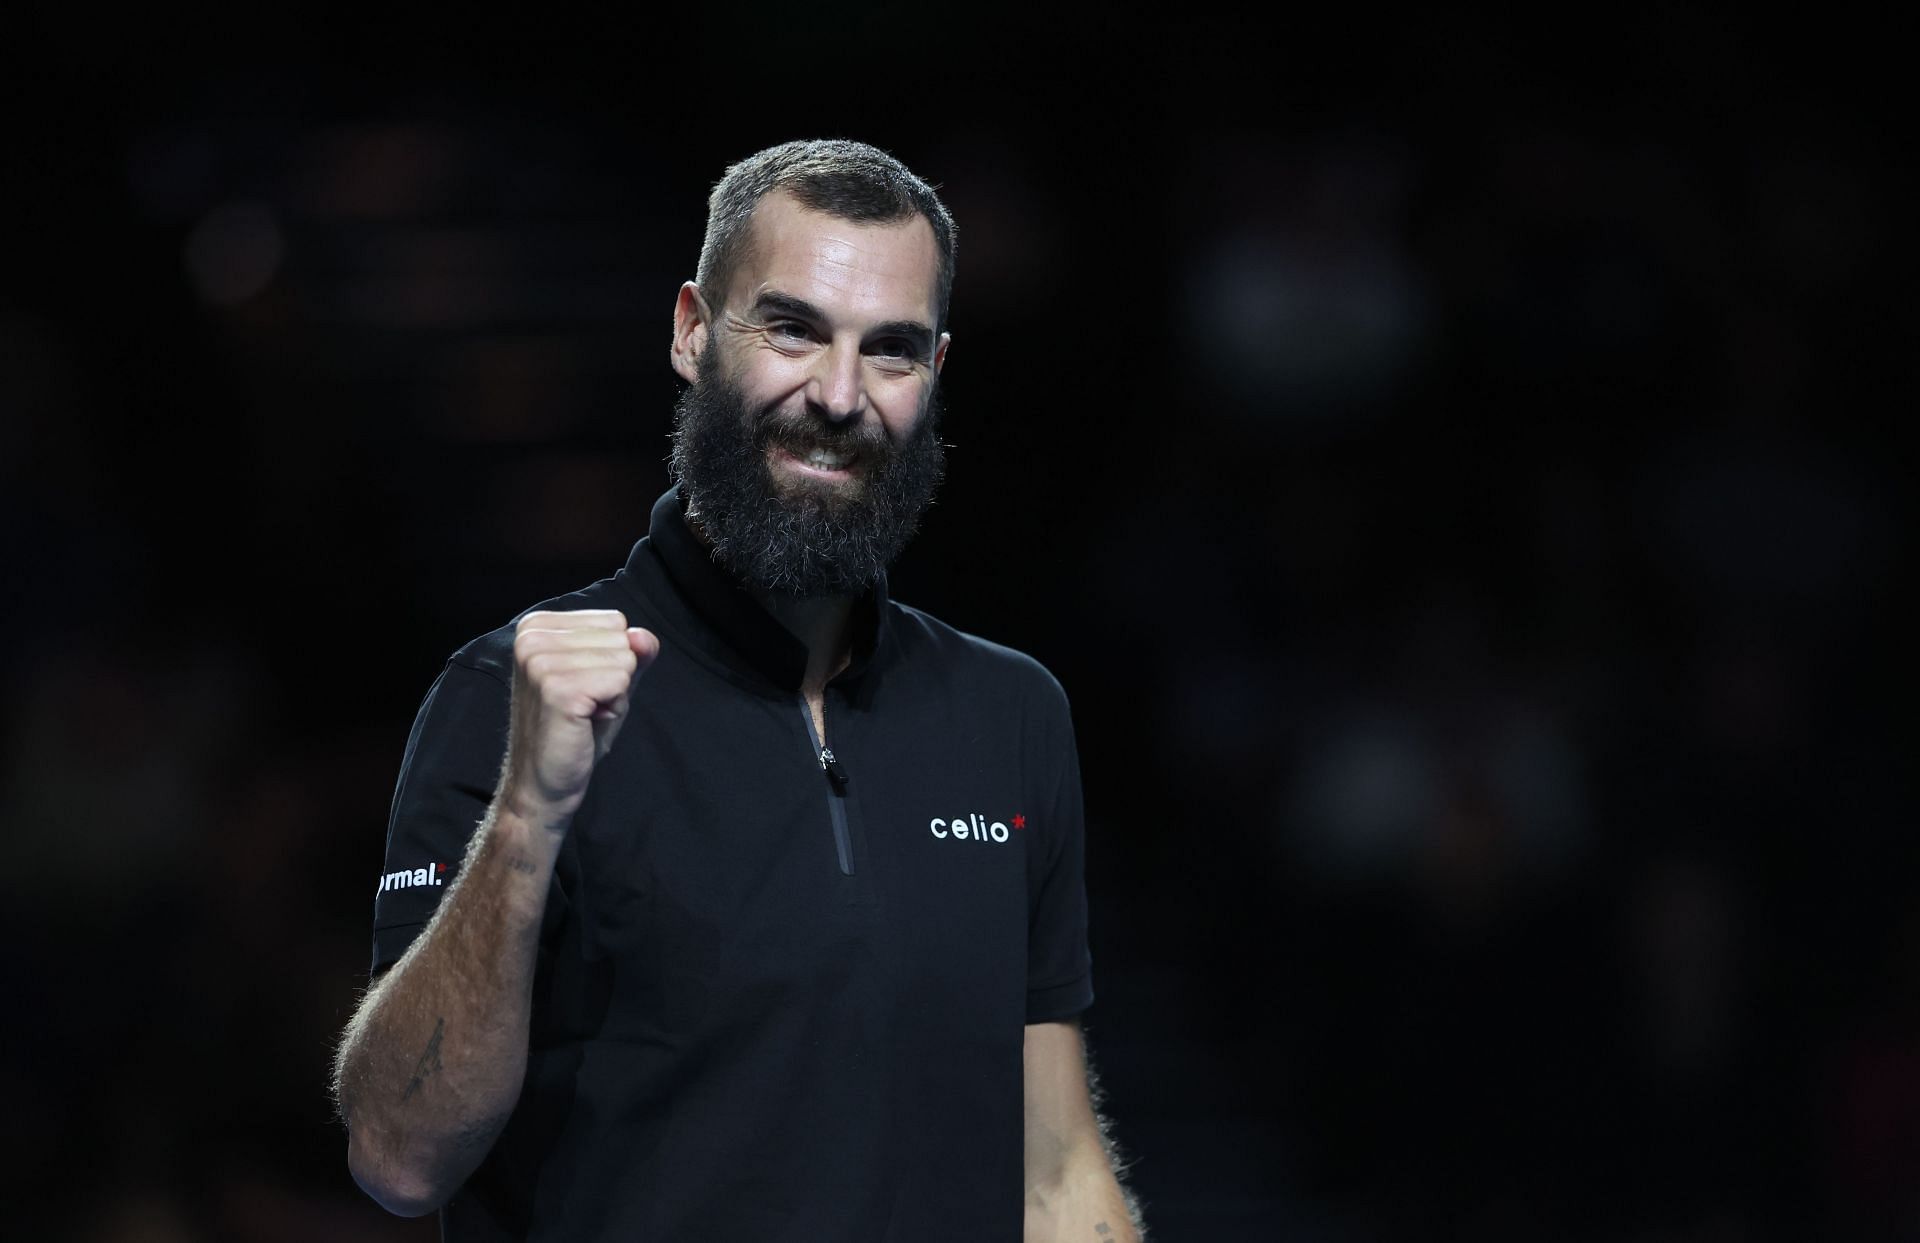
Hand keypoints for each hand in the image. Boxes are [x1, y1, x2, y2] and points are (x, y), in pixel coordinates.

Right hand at [500, 609, 658, 826]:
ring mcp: (540, 662)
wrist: (545, 781)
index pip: (613, 621)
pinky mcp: (556, 690)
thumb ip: (632, 652)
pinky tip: (586, 722)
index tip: (583, 686)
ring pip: (624, 659)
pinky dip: (614, 707)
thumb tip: (643, 635)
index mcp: (536, 627)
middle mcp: (531, 638)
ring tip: (584, 714)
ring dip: (614, 694)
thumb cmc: (575, 729)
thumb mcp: (609, 680)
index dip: (611, 658)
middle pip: (620, 637)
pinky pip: (620, 682)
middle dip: (615, 676)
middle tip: (584, 704)